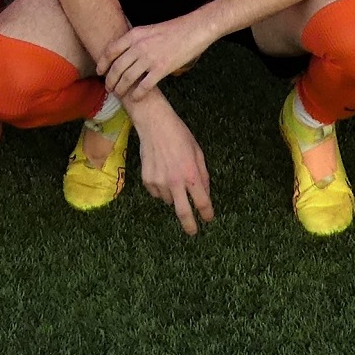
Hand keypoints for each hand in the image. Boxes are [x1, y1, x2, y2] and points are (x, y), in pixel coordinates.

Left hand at [100, 14, 214, 104]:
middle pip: (117, 68)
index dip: (102, 64)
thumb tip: (125, 53)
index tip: (100, 72)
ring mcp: (150, 58)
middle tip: (108, 88)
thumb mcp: (149, 30)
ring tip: (119, 94)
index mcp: (134, 35)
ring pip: (127, 78)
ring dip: (121, 89)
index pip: (111, 51)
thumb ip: (136, 41)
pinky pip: (144, 86)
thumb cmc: (173, 29)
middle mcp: (139, 46)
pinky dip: (137, 94)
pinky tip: (136, 98)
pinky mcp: (161, 69)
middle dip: (110, 80)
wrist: (194, 29)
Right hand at [130, 99, 214, 234]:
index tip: (208, 218)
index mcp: (191, 174)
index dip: (207, 213)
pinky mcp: (146, 180)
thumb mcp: (197, 152)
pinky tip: (161, 172)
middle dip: (190, 225)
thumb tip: (205, 194)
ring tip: (172, 175)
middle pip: (183, 212)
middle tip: (193, 232)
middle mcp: (174, 182)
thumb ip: (203, 175)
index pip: (202, 202)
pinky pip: (156, 193)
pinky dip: (161, 189)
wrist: (154, 123)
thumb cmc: (179, 135)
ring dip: (174, 195)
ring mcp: (158, 182)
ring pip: (169, 200)